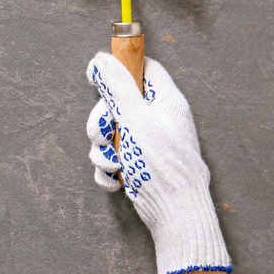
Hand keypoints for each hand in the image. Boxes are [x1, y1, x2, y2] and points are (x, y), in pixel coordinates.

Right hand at [85, 52, 231, 273]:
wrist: (174, 213)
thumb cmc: (164, 166)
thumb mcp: (136, 119)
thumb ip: (117, 88)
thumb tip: (101, 59)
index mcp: (165, 102)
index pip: (143, 69)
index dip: (119, 68)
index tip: (98, 76)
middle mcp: (155, 120)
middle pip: (116, 103)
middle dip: (101, 121)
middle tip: (103, 134)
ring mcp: (145, 143)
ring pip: (108, 132)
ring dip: (103, 150)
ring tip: (116, 162)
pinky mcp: (135, 164)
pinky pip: (110, 157)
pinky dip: (108, 168)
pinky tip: (117, 177)